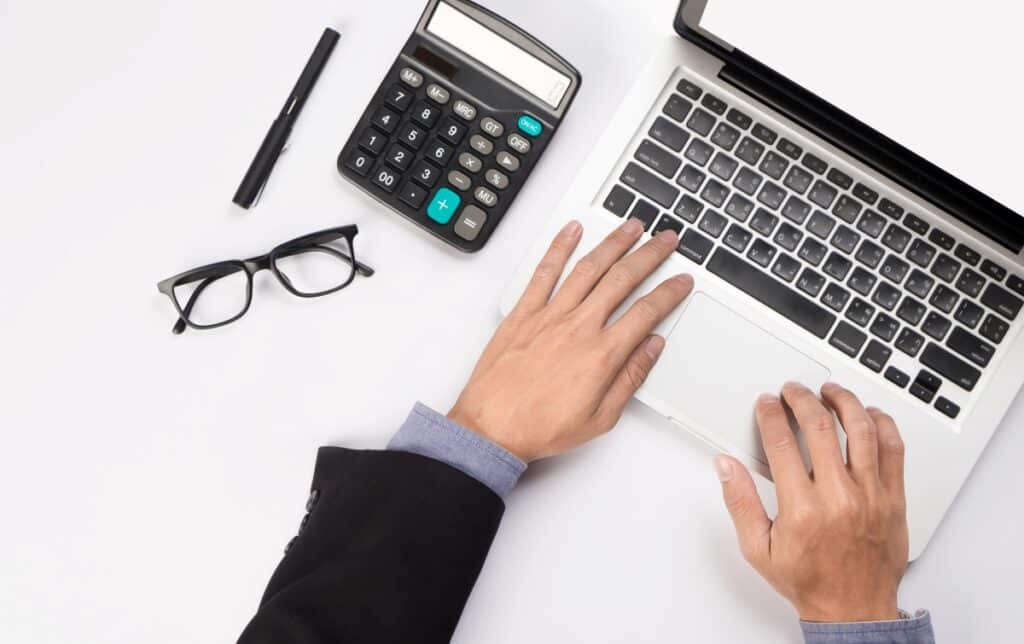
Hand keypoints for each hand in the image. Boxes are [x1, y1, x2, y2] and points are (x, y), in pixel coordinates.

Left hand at [448, 218, 692, 462]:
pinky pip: (544, 272)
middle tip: (666, 239)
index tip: (682, 280)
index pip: (646, 312)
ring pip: (588, 268)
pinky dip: (559, 247)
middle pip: (622, 279)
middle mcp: (578, 327)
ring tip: (631, 227)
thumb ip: (630, 378)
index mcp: (602, 355)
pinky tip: (572, 230)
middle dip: (650, 254)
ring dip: (613, 243)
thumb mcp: (600, 417)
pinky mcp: (523, 313)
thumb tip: (652, 348)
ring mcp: (549, 316)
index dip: (669, 292)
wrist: (491, 428)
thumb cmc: (540, 427)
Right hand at [715, 382, 908, 622]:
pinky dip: (882, 424)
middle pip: (820, 427)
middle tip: (793, 390)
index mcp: (802, 509)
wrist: (854, 609)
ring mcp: (870, 495)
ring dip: (843, 401)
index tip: (767, 404)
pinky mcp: (894, 498)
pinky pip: (893, 449)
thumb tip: (725, 466)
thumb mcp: (758, 548)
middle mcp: (838, 497)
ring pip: (860, 430)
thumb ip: (740, 502)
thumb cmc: (809, 581)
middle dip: (802, 399)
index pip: (782, 443)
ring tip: (830, 390)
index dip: (771, 415)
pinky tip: (869, 414)